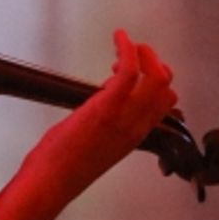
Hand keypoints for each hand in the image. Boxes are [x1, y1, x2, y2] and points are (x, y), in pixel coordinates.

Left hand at [27, 29, 179, 200]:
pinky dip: (128, 49)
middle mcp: (136, 126)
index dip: (155, 81)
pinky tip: (120, 37)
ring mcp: (123, 117)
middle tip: (132, 56)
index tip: (133, 70)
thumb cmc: (64, 165)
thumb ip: (107, 125)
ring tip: (125, 47)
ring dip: (144, 54)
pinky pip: (129, 72)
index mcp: (134, 135)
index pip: (165, 103)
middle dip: (154, 64)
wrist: (52, 181)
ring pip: (157, 78)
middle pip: (166, 88)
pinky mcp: (106, 108)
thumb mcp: (96, 146)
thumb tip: (103, 106)